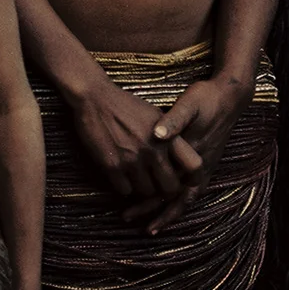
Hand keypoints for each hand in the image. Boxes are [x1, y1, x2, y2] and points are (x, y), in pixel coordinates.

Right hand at [69, 73, 200, 201]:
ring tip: (135, 176)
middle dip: (163, 188)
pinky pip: (125, 190)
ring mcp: (132, 159)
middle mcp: (153, 150)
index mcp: (168, 137)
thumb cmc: (125, 105)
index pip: (194, 166)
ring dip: (141, 187)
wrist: (93, 97)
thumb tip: (180, 159)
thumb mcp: (155, 115)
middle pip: (170, 187)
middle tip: (155, 182)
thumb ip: (170, 136)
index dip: (192, 178)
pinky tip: (120, 174)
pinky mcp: (112, 165)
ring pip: (146, 192)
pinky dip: (123, 186)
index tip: (184, 179)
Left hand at [120, 77, 247, 232]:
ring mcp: (200, 165)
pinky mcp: (198, 159)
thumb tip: (157, 135)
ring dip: (158, 204)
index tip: (139, 217)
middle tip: (127, 218)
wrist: (229, 96)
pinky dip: (167, 191)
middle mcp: (199, 167)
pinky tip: (153, 192)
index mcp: (196, 159)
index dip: (156, 207)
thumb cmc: (207, 100)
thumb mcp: (190, 107)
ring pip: (178, 194)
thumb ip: (174, 122)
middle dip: (152, 211)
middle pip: (174, 199)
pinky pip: (182, 183)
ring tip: (138, 215)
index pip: (175, 193)